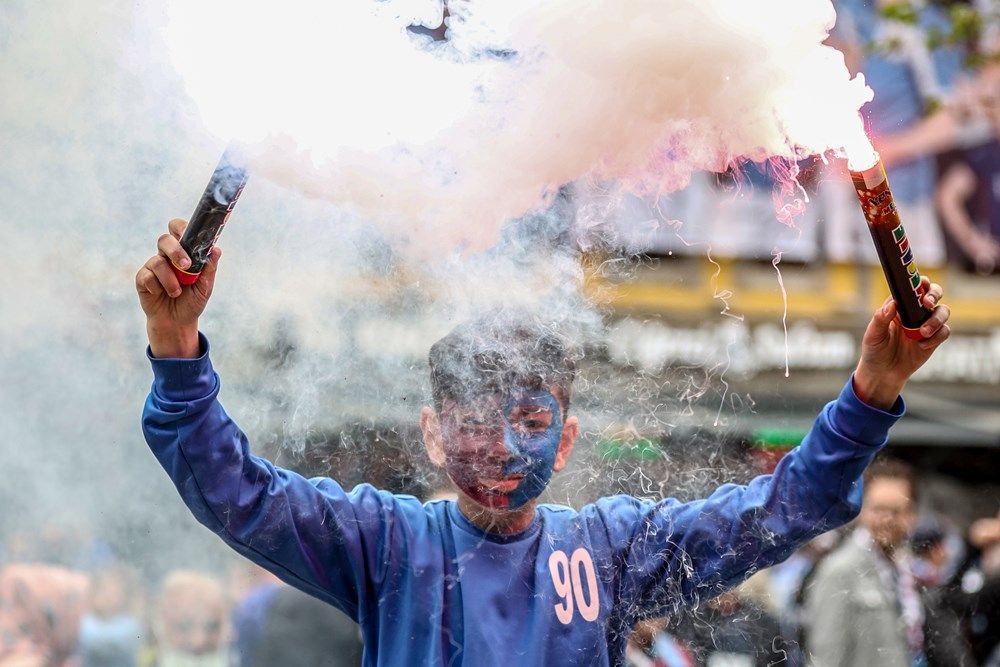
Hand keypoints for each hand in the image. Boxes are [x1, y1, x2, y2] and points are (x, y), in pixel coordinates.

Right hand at [135, 218, 220, 357]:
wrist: (177, 322)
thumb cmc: (192, 301)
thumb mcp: (205, 287)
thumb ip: (209, 268)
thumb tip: (216, 249)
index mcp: (184, 253)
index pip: (179, 230)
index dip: (181, 227)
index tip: (187, 234)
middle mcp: (167, 256)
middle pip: (164, 240)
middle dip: (175, 251)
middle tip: (185, 266)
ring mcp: (153, 266)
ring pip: (157, 261)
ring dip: (170, 279)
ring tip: (176, 292)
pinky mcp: (143, 279)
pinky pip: (147, 276)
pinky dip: (157, 287)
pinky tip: (161, 294)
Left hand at [853, 277, 949, 409]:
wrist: (884, 373)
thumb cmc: (875, 350)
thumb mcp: (873, 335)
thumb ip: (880, 319)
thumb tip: (892, 304)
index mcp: (898, 306)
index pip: (911, 288)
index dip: (919, 281)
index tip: (922, 284)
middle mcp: (915, 312)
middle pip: (933, 293)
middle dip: (934, 294)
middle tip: (927, 303)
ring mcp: (926, 324)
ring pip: (943, 311)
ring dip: (936, 319)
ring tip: (922, 332)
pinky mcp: (934, 338)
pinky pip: (945, 331)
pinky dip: (937, 337)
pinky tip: (922, 346)